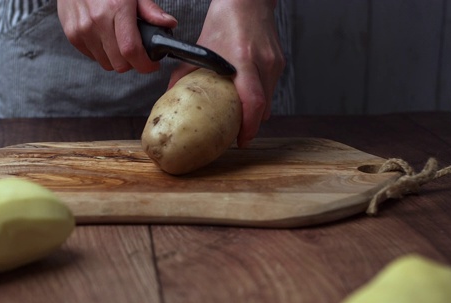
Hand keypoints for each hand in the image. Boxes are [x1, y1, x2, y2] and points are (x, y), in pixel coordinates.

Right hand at [57, 0, 177, 72]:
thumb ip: (150, 10)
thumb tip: (169, 24)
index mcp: (116, 8)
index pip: (131, 50)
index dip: (145, 64)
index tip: (152, 65)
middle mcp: (97, 21)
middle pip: (120, 63)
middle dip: (133, 63)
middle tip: (138, 53)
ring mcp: (82, 30)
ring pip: (106, 64)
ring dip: (117, 59)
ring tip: (119, 42)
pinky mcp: (73, 35)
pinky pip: (93, 57)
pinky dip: (102, 53)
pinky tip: (105, 38)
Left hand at [168, 0, 285, 147]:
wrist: (248, 1)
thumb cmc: (225, 19)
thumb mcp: (202, 46)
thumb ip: (185, 73)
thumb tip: (171, 95)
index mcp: (242, 58)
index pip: (253, 100)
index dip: (249, 125)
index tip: (241, 139)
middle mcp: (262, 62)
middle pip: (263, 106)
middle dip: (252, 125)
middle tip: (238, 135)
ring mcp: (274, 63)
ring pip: (269, 100)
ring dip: (256, 113)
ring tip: (241, 120)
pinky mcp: (279, 63)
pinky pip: (270, 89)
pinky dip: (260, 98)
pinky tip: (247, 99)